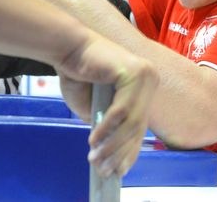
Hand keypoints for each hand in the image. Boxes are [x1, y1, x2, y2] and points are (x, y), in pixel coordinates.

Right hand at [56, 33, 157, 176]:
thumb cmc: (77, 71)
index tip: (119, 170)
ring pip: (131, 121)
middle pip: (138, 125)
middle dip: (120, 152)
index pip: (141, 123)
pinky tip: (94, 141)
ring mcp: (144, 75)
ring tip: (96, 159)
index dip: (130, 149)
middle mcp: (149, 79)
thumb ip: (106, 122)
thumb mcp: (93, 104)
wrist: (67, 46)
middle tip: (104, 170)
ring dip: (112, 145)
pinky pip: (121, 111)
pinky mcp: (133, 74)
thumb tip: (111, 148)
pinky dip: (106, 129)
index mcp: (144, 84)